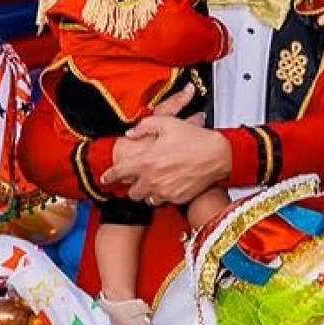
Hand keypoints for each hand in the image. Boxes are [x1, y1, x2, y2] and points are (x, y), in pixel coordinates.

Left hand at [103, 115, 230, 205]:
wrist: (218, 155)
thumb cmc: (195, 138)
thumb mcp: (166, 123)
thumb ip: (144, 126)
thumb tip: (130, 133)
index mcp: (146, 161)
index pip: (118, 173)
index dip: (109, 176)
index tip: (105, 178)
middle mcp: (152, 179)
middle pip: (131, 192)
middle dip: (132, 185)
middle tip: (138, 177)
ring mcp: (165, 191)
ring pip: (146, 199)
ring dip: (147, 191)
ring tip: (154, 181)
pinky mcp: (177, 198)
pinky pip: (163, 201)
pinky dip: (162, 194)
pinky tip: (168, 184)